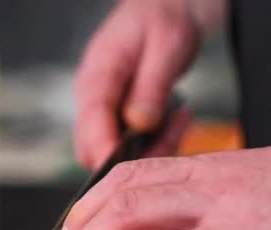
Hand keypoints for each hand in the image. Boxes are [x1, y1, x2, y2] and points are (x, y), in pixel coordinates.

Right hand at [75, 0, 225, 168]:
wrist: (166, 9)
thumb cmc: (162, 20)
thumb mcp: (165, 47)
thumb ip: (151, 87)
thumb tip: (140, 125)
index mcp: (97, 77)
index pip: (90, 125)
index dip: (106, 152)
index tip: (129, 171)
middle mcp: (93, 97)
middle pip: (93, 148)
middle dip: (130, 158)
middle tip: (171, 140)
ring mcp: (104, 109)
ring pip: (112, 151)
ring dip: (148, 150)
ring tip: (180, 121)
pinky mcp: (118, 116)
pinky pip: (129, 144)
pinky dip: (156, 142)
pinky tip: (177, 120)